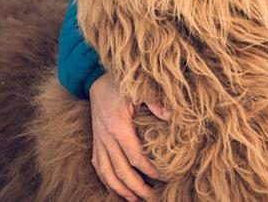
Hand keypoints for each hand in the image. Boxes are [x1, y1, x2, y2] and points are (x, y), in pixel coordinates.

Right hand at [88, 74, 169, 200]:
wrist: (95, 78)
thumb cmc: (121, 82)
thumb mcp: (140, 89)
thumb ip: (156, 103)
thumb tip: (172, 117)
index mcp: (118, 126)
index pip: (135, 156)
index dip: (148, 170)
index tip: (162, 178)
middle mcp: (106, 137)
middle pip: (120, 170)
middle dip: (136, 186)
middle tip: (150, 197)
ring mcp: (99, 140)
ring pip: (106, 172)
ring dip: (120, 188)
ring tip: (133, 199)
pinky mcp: (95, 141)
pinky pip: (98, 165)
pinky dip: (106, 179)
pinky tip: (116, 187)